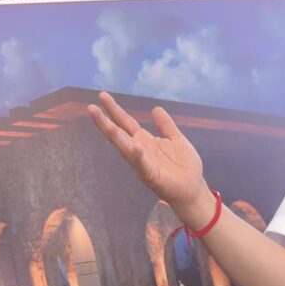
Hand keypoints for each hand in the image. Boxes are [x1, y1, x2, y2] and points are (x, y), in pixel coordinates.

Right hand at [88, 93, 212, 224]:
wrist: (193, 189)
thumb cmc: (185, 167)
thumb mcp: (176, 139)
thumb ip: (166, 125)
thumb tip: (156, 108)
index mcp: (145, 141)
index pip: (126, 122)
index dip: (115, 110)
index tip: (102, 96)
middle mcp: (140, 151)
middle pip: (119, 133)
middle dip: (105, 122)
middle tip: (91, 107)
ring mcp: (143, 164)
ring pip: (125, 148)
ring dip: (115, 137)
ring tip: (106, 124)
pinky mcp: (151, 176)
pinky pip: (142, 165)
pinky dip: (138, 156)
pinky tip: (135, 147)